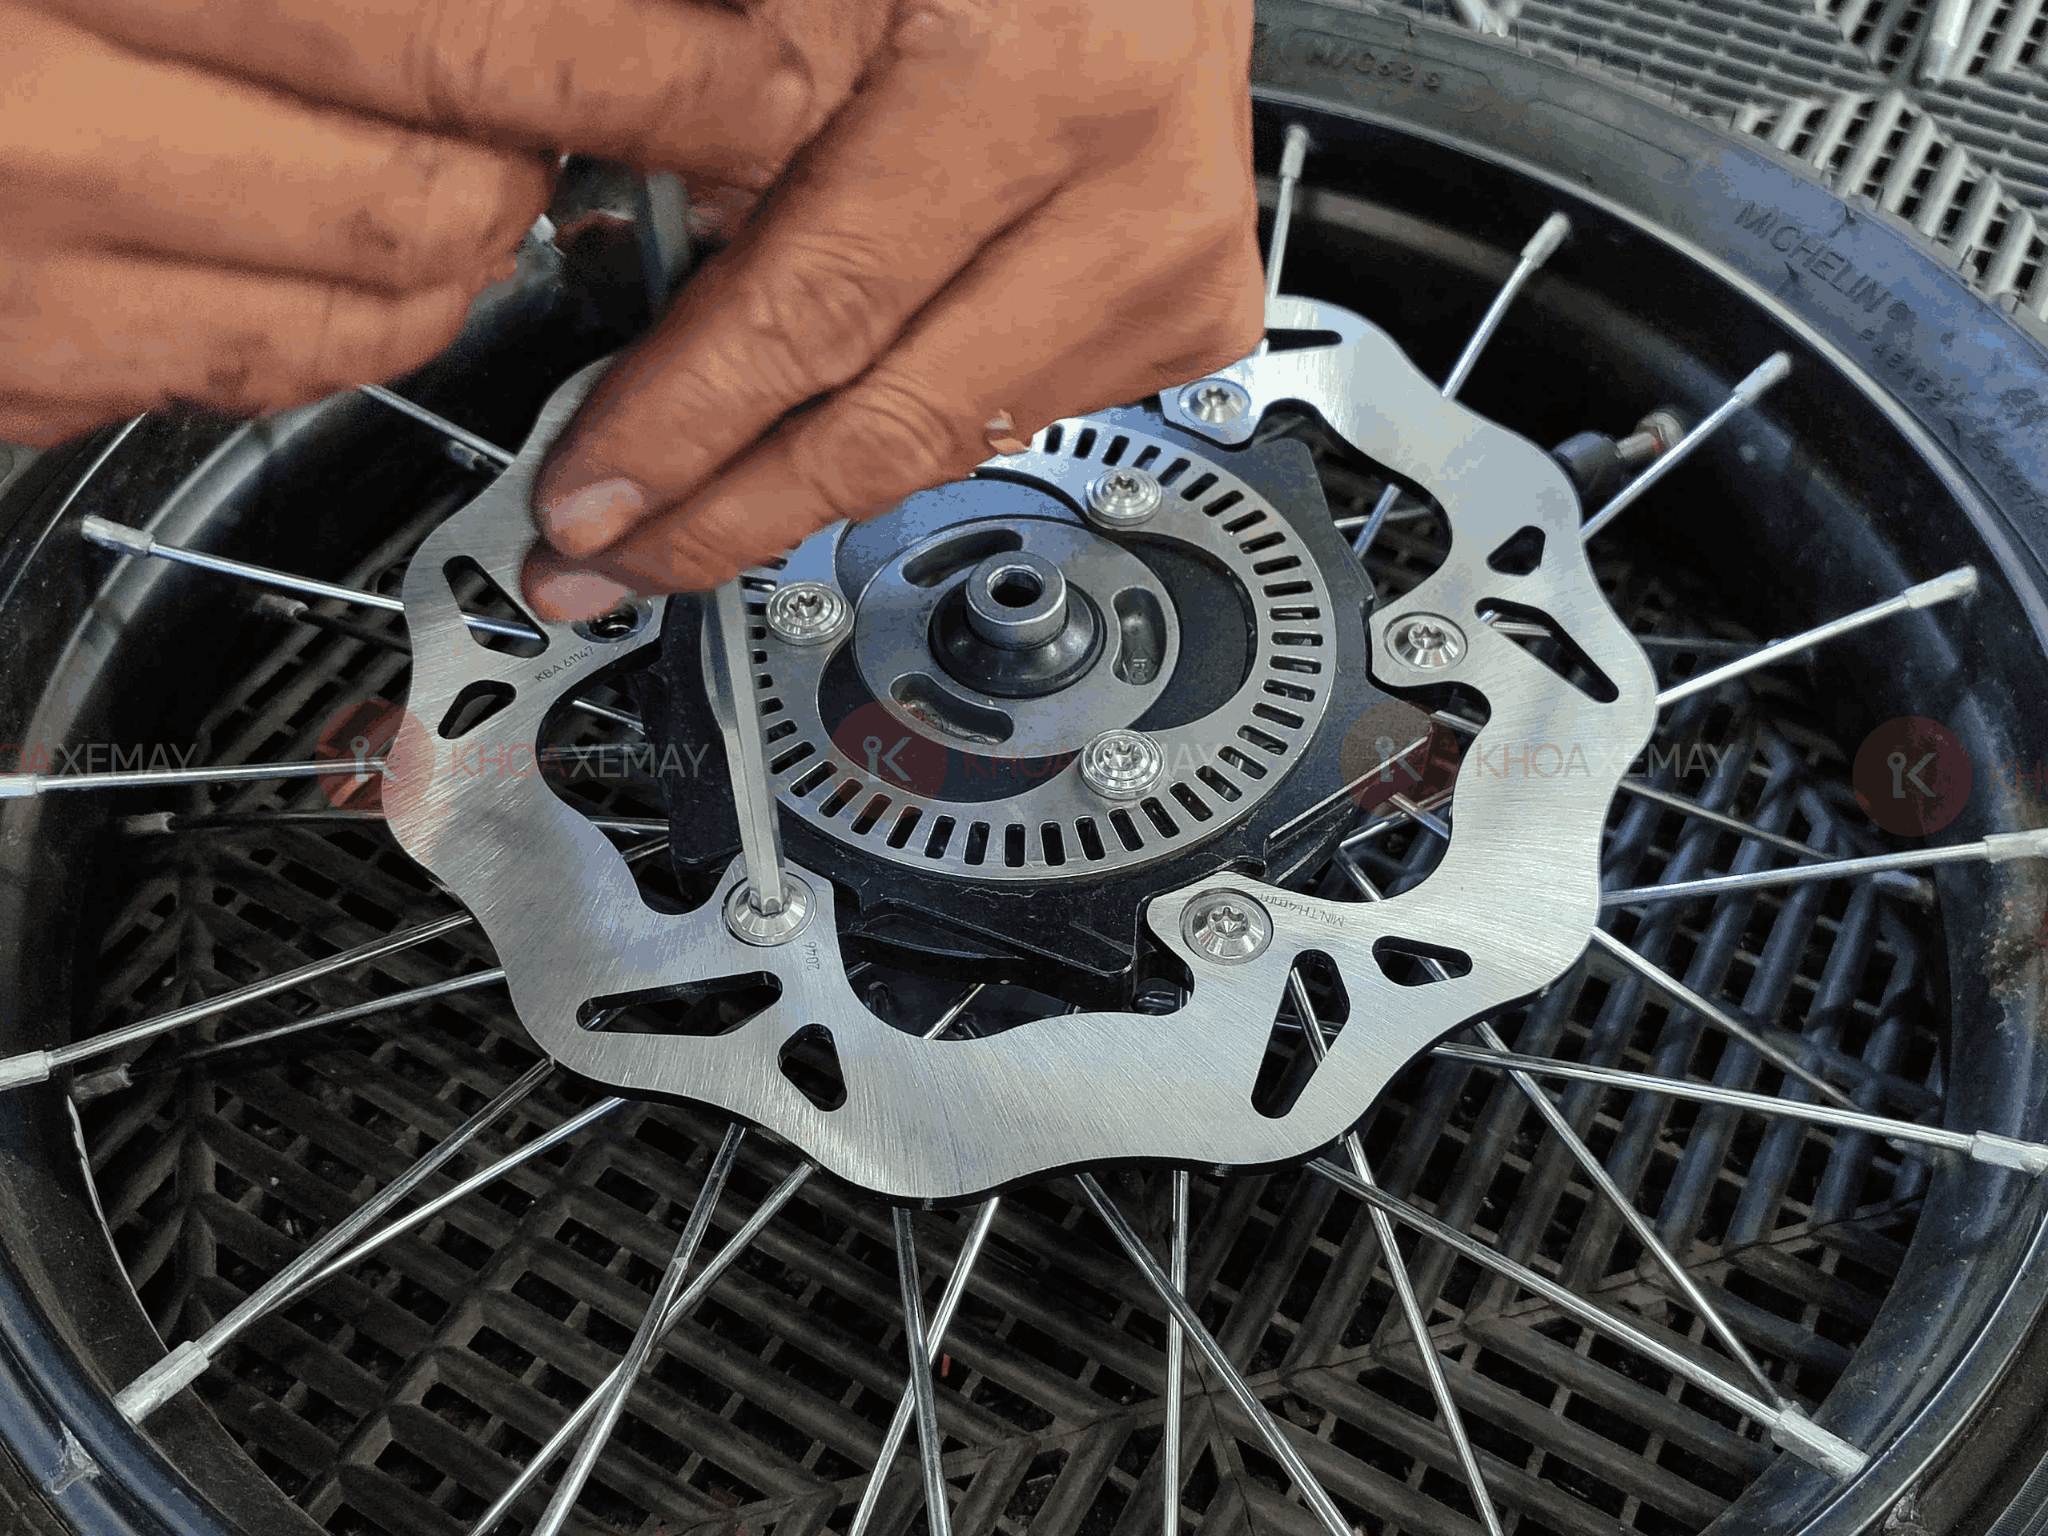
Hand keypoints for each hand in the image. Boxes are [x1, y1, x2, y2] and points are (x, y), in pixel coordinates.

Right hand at [0, 0, 815, 443]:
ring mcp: (2, 263)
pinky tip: (301, 214)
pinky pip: (244, 370)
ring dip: (458, 234)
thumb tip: (544, 8)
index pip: (463, 22)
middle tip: (601, 89)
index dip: (647, 56)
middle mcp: (23, 110)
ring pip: (365, 311)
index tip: (760, 66)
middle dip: (559, 147)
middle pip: (433, 193)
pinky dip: (333, 306)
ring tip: (449, 138)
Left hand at [520, 0, 1263, 619]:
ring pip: (948, 442)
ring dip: (806, 486)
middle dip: (728, 517)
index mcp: (1032, 81)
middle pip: (891, 424)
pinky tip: (821, 435)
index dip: (688, 423)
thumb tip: (635, 285)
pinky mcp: (1190, 322)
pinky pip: (1013, 420)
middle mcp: (1130, 199)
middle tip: (612, 566)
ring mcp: (1172, 276)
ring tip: (688, 509)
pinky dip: (904, 432)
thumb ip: (734, 118)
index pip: (820, 307)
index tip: (591, 502)